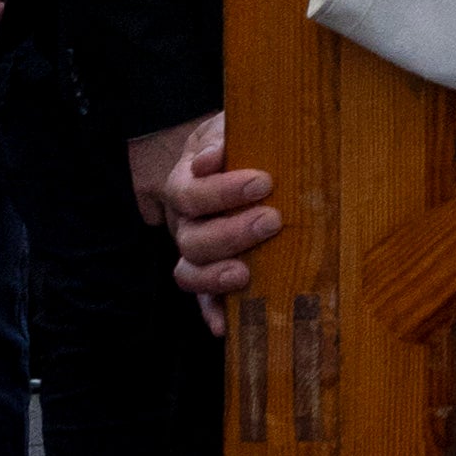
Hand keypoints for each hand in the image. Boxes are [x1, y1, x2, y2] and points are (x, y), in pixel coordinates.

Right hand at [132, 112, 285, 325]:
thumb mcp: (228, 128)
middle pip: (192, 238)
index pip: (193, 193)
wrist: (229, 159)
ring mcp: (194, 252)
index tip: (263, 181)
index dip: (222, 192)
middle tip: (271, 221)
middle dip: (231, 233)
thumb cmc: (236, 145)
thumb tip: (212, 158)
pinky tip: (224, 327)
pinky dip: (211, 313)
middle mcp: (184, 222)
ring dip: (216, 277)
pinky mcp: (209, 276)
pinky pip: (202, 300)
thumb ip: (221, 137)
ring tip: (246, 274)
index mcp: (185, 184)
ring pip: (189, 271)